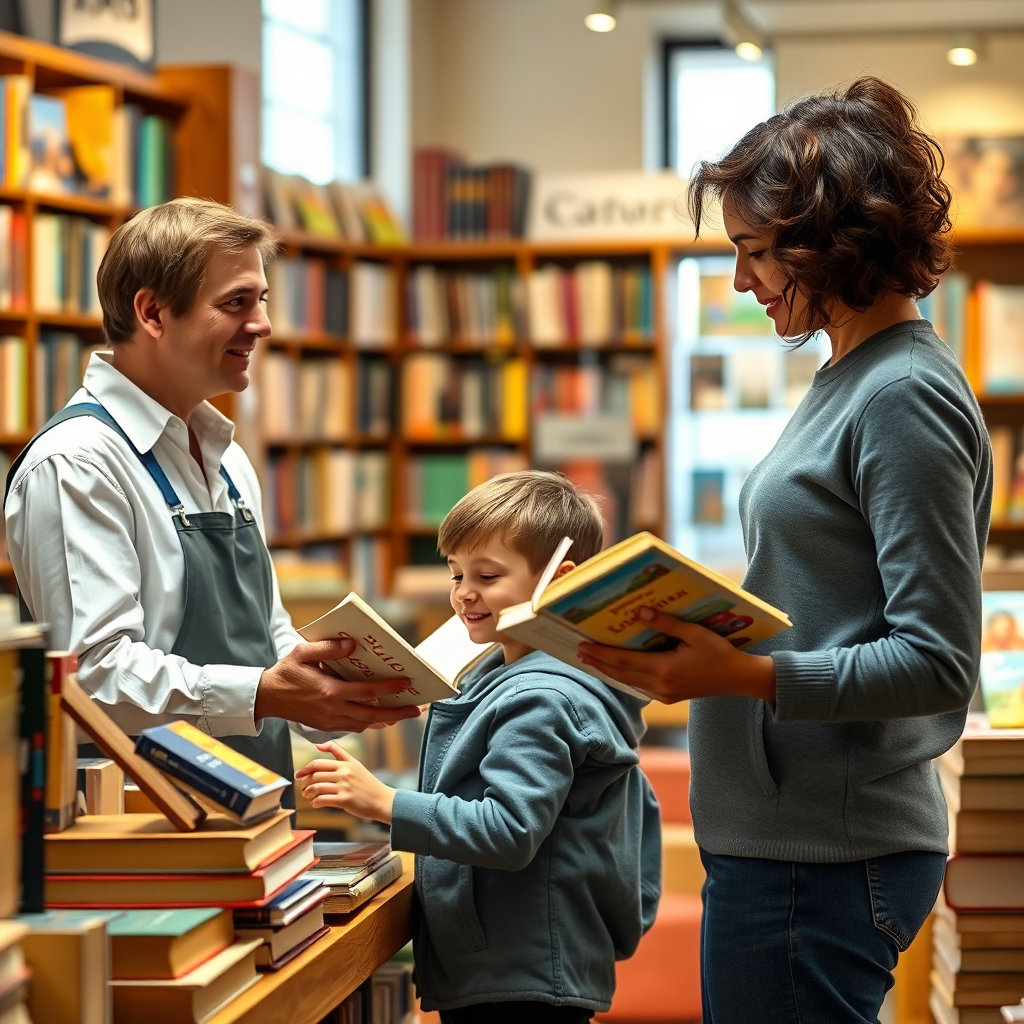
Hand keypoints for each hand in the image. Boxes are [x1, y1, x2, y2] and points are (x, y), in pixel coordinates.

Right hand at [255, 638, 422, 731]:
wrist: (267, 697)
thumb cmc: (285, 672)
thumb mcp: (302, 653)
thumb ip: (327, 648)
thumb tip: (351, 644)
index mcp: (329, 692)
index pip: (367, 693)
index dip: (389, 689)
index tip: (407, 684)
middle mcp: (332, 710)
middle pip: (372, 715)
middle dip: (397, 713)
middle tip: (417, 710)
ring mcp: (329, 721)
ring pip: (364, 724)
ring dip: (386, 720)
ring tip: (404, 713)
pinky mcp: (326, 726)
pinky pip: (353, 727)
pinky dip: (369, 723)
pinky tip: (380, 718)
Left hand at [294, 740, 396, 822]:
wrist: (381, 799)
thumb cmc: (366, 783)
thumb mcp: (354, 763)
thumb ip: (337, 752)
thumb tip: (318, 744)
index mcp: (345, 763)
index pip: (318, 763)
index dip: (305, 769)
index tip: (298, 774)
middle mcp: (344, 773)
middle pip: (315, 775)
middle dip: (305, 782)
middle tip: (303, 787)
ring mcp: (344, 786)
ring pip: (317, 788)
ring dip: (308, 793)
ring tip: (308, 795)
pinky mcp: (344, 800)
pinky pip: (323, 800)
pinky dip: (316, 802)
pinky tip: (316, 803)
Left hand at [578, 607, 775, 703]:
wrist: (738, 679)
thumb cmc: (720, 653)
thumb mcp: (696, 633)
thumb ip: (667, 624)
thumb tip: (641, 613)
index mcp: (665, 669)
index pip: (624, 661)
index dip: (601, 654)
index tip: (583, 646)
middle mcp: (661, 685)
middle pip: (620, 673)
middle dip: (598, 662)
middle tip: (578, 651)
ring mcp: (664, 694)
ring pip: (628, 681)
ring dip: (609, 670)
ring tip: (591, 659)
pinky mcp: (668, 697)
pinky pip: (639, 685)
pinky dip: (624, 676)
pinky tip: (616, 668)